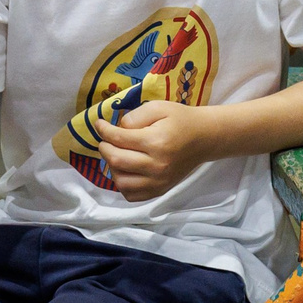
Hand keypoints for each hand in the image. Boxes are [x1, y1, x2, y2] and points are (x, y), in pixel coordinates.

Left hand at [95, 98, 211, 201]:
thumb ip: (134, 116)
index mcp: (156, 142)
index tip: (99, 124)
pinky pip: (132, 195)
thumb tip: (116, 130)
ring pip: (121, 182)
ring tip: (116, 155)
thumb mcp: (158, 107)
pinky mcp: (160, 190)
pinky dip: (122, 184)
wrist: (204, 138)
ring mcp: (158, 181)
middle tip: (106, 140)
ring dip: (112, 168)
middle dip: (104, 148)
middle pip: (116, 161)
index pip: (118, 139)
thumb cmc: (180, 120)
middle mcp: (157, 165)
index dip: (103, 130)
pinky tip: (125, 171)